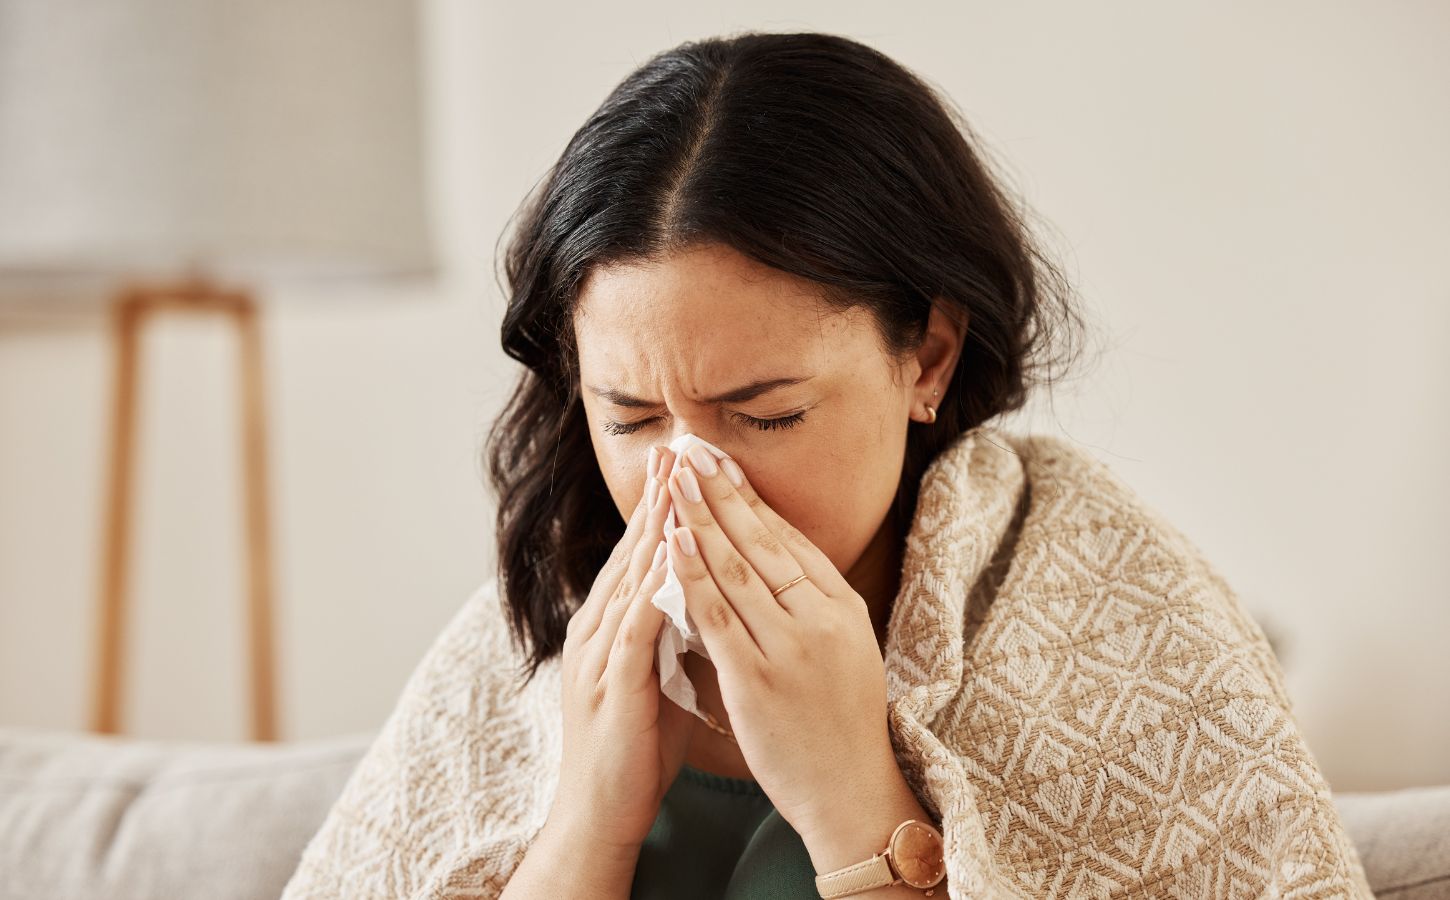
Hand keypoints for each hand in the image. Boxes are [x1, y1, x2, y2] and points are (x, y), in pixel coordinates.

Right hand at [550, 445, 696, 852]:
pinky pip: (636, 625)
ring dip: (656, 527)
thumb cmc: (635, 746)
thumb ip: (671, 632)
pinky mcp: (613, 683)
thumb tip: (700, 595)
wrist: (601, 810)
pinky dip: (656, 585)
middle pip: (632, 551)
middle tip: (679, 445)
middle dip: (659, 498)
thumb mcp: (656, 675)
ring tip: (680, 481)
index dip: (663, 507)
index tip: (685, 462)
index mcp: (611, 626)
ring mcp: (601, 654)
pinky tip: (675, 555)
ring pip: (632, 577)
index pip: (640, 554)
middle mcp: (599, 629)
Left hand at [662, 445, 904, 843]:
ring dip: (700, 518)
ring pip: (737, 568)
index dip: (750, 497)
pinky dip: (692, 575)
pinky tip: (672, 542)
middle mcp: (820, 617)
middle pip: (762, 541)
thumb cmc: (841, 723)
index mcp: (842, 606)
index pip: (789, 538)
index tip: (719, 461)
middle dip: (721, 491)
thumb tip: (772, 559)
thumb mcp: (844, 649)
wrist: (850, 792)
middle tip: (691, 448)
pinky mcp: (759, 678)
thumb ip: (810, 605)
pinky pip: (718, 616)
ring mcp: (791, 646)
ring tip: (674, 478)